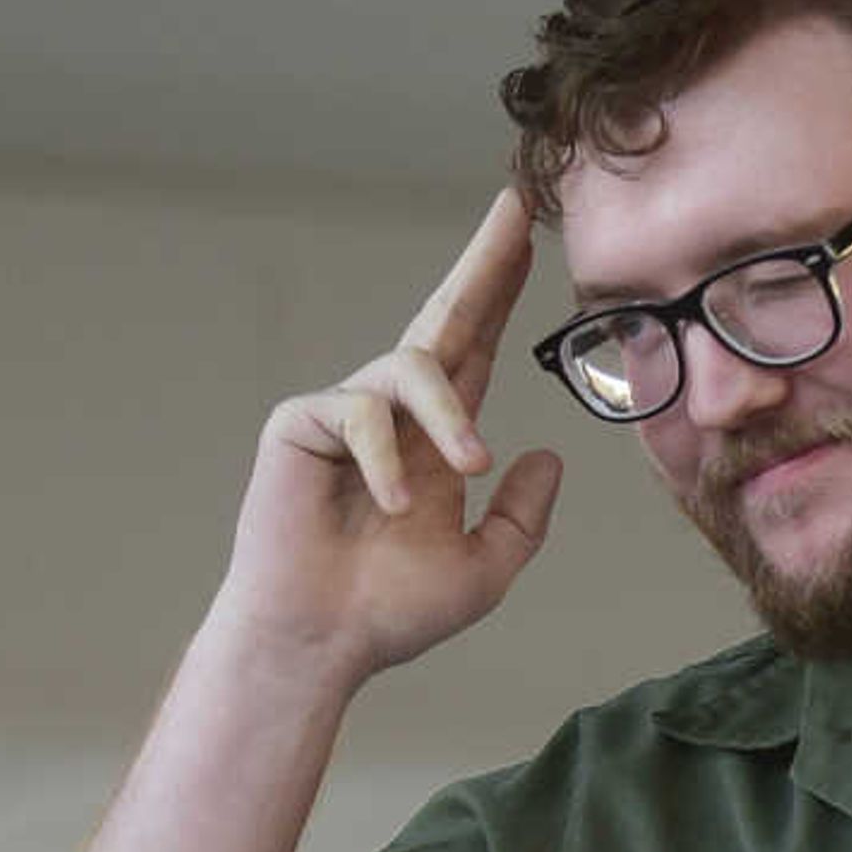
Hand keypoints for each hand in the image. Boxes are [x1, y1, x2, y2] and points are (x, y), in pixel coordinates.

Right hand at [213, 188, 566, 677]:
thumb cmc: (388, 613)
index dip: (500, 292)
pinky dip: (386, 460)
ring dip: (449, 418)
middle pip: (443, 319)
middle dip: (482, 263)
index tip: (527, 237)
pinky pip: (360, 412)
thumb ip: (521, 517)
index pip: (475, 349)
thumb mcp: (483, 570)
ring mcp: (344, 413)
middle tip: (515, 208)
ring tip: (469, 467)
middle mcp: (393, 415)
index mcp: (436, 440)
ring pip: (411, 371)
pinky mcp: (302, 423)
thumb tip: (549, 456)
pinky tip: (394, 507)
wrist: (321, 643)